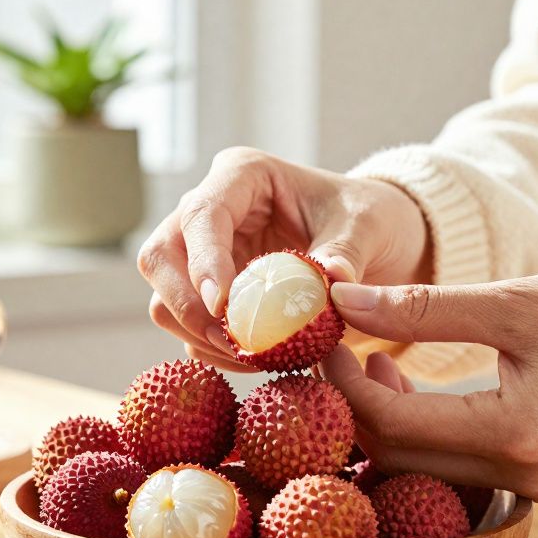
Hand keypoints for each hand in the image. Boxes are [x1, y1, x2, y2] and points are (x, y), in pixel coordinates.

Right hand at [137, 147, 429, 370]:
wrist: (376, 242)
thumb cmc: (369, 218)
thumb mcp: (367, 226)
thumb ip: (346, 251)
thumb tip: (330, 280)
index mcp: (242, 177)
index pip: (201, 215)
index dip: (203, 262)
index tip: (222, 306)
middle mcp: (211, 213)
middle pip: (161, 258)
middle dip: (188, 307)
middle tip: (233, 343)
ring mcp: (204, 255)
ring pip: (164, 299)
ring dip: (198, 335)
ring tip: (251, 357)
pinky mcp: (210, 295)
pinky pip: (190, 330)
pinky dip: (214, 352)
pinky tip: (256, 360)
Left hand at [320, 268, 537, 500]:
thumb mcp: (519, 302)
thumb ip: (424, 308)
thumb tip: (343, 302)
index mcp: (513, 435)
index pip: (390, 421)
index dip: (342, 380)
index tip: (324, 336)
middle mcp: (518, 478)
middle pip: (397, 455)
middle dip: (354, 403)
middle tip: (339, 348)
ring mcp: (529, 487)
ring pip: (421, 466)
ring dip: (386, 417)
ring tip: (379, 355)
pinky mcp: (537, 479)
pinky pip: (454, 465)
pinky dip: (422, 428)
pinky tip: (413, 379)